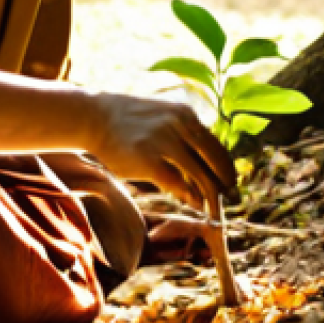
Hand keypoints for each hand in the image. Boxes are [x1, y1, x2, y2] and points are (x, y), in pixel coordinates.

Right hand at [88, 93, 238, 209]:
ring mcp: (164, 142)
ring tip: (211, 208)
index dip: (227, 168)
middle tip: (228, 199)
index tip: (230, 184)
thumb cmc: (127, 121)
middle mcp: (179, 125)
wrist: (93, 117)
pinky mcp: (149, 160)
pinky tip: (191, 202)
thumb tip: (207, 164)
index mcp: (185, 114)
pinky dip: (188, 196)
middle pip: (214, 162)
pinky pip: (178, 184)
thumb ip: (184, 135)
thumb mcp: (162, 117)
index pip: (216, 146)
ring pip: (200, 175)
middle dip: (224, 185)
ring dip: (209, 196)